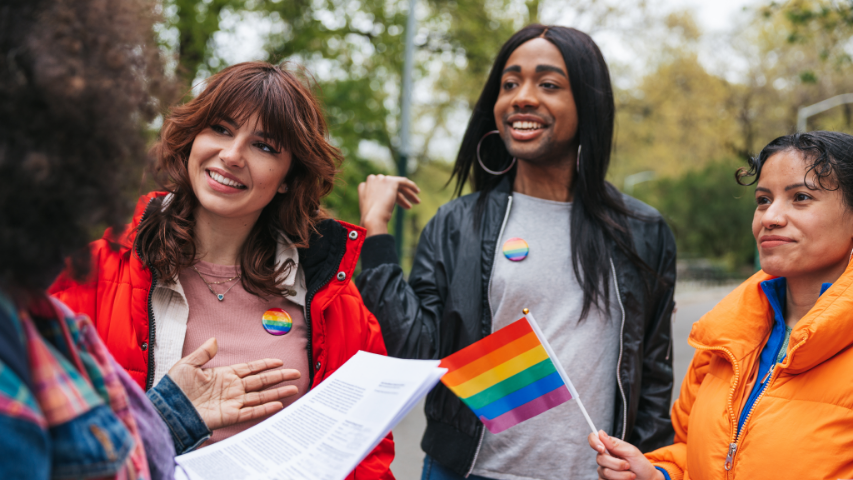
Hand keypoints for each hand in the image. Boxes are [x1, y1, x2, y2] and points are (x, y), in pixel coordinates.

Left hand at [168, 338, 300, 429]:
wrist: (167, 410)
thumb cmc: (174, 389)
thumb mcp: (187, 365)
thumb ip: (203, 353)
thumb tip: (214, 340)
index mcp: (224, 375)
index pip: (250, 368)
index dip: (265, 365)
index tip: (280, 361)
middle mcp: (232, 388)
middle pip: (261, 381)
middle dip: (279, 377)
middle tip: (296, 373)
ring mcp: (232, 402)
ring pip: (260, 396)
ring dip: (277, 392)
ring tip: (294, 389)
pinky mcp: (229, 416)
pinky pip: (251, 412)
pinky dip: (265, 408)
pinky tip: (278, 404)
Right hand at [358, 174, 419, 235]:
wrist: (372, 219)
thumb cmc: (371, 220)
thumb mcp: (370, 209)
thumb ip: (375, 203)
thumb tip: (384, 207)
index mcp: (363, 186)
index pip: (380, 189)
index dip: (390, 196)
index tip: (397, 203)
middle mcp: (372, 180)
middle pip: (389, 186)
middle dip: (400, 195)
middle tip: (410, 203)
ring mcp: (381, 179)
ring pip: (398, 185)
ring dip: (408, 193)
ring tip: (417, 202)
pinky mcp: (390, 181)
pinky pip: (403, 181)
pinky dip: (411, 185)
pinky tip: (417, 191)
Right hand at [588, 430, 663, 479]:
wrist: (647, 479)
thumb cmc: (640, 464)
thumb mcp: (631, 451)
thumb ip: (615, 444)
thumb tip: (600, 433)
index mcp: (609, 446)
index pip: (594, 439)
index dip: (594, 442)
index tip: (602, 448)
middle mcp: (604, 457)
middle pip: (599, 458)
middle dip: (616, 464)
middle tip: (628, 465)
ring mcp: (603, 469)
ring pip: (604, 472)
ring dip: (621, 475)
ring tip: (631, 475)